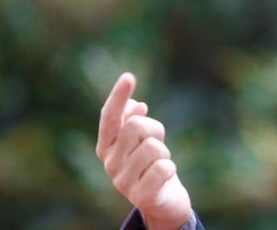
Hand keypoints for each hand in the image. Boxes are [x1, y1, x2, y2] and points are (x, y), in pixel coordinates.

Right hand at [96, 73, 191, 229]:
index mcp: (105, 146)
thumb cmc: (150, 164)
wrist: (161, 201)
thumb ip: (134, 120)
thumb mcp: (142, 140)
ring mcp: (122, 181)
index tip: (128, 76)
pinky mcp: (140, 196)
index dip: (118, 96)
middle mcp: (109, 163)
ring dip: (164, 153)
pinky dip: (170, 169)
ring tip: (159, 164)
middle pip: (136, 126)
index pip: (110, 117)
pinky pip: (164, 167)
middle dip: (153, 129)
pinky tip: (164, 179)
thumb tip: (137, 105)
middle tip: (156, 143)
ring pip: (153, 147)